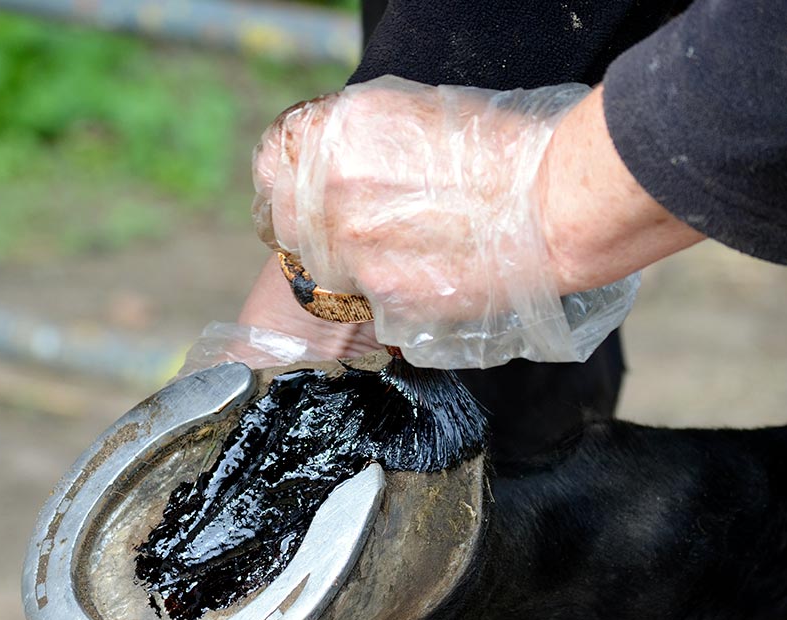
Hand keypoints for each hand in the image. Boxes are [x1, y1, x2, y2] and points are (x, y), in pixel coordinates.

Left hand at [252, 75, 638, 368]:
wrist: (554, 208)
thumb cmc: (501, 151)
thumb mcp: (416, 116)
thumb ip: (359, 140)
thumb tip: (333, 161)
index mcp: (337, 135)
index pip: (272, 165)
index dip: (288, 181)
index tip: (306, 194)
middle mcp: (333, 192)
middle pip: (288, 222)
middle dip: (316, 228)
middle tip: (359, 230)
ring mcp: (354, 250)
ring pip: (327, 267)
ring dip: (353, 263)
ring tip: (408, 250)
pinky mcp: (383, 297)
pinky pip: (366, 296)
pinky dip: (388, 290)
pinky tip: (428, 272)